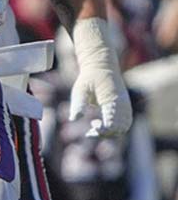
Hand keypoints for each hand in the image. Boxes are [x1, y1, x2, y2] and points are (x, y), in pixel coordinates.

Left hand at [69, 18, 131, 137]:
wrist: (102, 67)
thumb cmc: (88, 79)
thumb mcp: (80, 89)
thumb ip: (78, 104)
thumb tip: (73, 119)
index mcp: (112, 100)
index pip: (112, 123)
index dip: (103, 130)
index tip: (91, 128)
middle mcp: (123, 105)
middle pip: (119, 128)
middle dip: (105, 133)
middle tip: (90, 130)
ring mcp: (126, 106)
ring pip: (124, 127)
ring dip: (110, 132)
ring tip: (94, 126)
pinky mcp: (126, 107)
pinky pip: (125, 123)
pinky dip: (115, 128)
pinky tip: (101, 124)